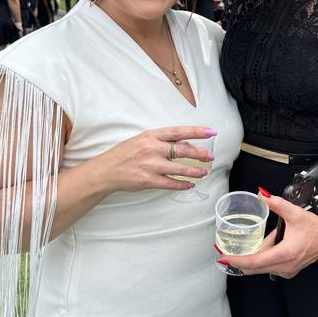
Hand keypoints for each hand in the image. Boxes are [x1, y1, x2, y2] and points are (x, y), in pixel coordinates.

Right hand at [88, 125, 216, 195]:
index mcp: (151, 136)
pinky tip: (189, 185)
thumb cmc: (124, 154)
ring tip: (203, 172)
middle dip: (200, 154)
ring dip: (194, 171)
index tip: (211, 132)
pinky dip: (182, 184)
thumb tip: (184, 145)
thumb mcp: (142, 141)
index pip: (179, 132)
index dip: (197, 131)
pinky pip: (170, 183)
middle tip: (210, 157)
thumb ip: (161, 142)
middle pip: (183, 150)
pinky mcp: (148, 180)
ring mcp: (150, 165)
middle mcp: (152, 148)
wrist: (105, 171)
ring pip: (180, 168)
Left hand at [217, 193, 317, 278]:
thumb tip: (262, 195)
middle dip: (240, 260)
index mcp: (284, 254)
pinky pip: (270, 267)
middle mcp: (284, 266)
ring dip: (257, 255)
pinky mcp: (288, 271)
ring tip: (272, 237)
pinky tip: (274, 244)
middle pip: (254, 268)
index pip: (254, 262)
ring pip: (262, 267)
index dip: (237, 260)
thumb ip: (276, 203)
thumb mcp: (294, 213)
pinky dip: (265, 258)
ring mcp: (287, 271)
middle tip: (226, 252)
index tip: (224, 258)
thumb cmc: (315, 228)